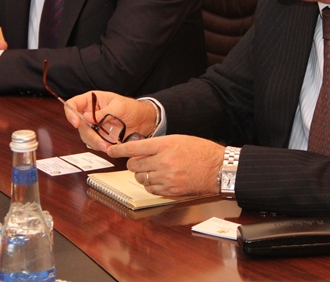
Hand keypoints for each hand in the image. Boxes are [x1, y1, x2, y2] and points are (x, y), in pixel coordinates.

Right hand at [63, 91, 158, 151]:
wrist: (143, 121)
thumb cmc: (132, 108)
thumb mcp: (119, 107)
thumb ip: (103, 112)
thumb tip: (86, 117)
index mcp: (92, 100)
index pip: (73, 104)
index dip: (71, 113)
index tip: (76, 123)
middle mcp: (90, 113)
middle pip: (79, 124)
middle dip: (89, 135)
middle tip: (100, 141)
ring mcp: (94, 126)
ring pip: (85, 136)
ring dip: (95, 143)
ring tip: (108, 146)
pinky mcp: (99, 136)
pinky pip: (94, 143)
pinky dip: (101, 146)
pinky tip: (110, 147)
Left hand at [110, 135, 224, 196]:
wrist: (218, 169)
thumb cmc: (201, 151)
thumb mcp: (179, 140)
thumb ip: (158, 145)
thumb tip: (139, 150)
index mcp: (166, 145)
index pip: (134, 148)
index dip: (119, 150)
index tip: (111, 151)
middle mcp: (163, 162)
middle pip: (134, 165)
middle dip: (134, 163)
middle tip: (140, 161)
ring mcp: (166, 178)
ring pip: (141, 178)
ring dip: (143, 174)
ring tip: (155, 169)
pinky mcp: (170, 191)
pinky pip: (150, 189)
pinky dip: (151, 184)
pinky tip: (160, 179)